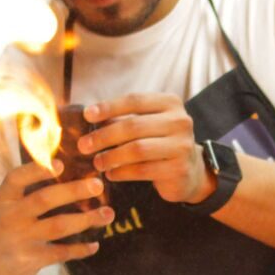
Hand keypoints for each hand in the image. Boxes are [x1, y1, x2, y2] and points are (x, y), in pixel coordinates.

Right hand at [0, 160, 111, 274]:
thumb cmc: (3, 229)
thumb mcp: (4, 208)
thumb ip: (26, 192)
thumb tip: (65, 169)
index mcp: (3, 199)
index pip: (16, 178)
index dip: (37, 170)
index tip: (60, 164)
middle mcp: (9, 217)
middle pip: (45, 199)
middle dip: (74, 191)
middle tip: (98, 185)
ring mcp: (19, 239)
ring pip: (59, 226)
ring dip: (87, 219)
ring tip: (108, 214)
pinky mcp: (29, 260)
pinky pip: (61, 252)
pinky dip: (80, 249)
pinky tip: (94, 245)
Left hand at [79, 93, 211, 204]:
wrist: (190, 171)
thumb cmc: (160, 143)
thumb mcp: (147, 124)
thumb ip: (124, 118)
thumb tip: (90, 116)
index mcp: (171, 103)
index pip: (134, 100)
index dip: (108, 107)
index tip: (87, 115)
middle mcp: (180, 121)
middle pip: (133, 126)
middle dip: (104, 136)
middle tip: (84, 146)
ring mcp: (182, 146)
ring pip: (137, 149)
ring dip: (111, 157)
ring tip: (97, 163)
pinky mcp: (179, 169)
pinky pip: (142, 170)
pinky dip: (122, 172)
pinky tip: (111, 174)